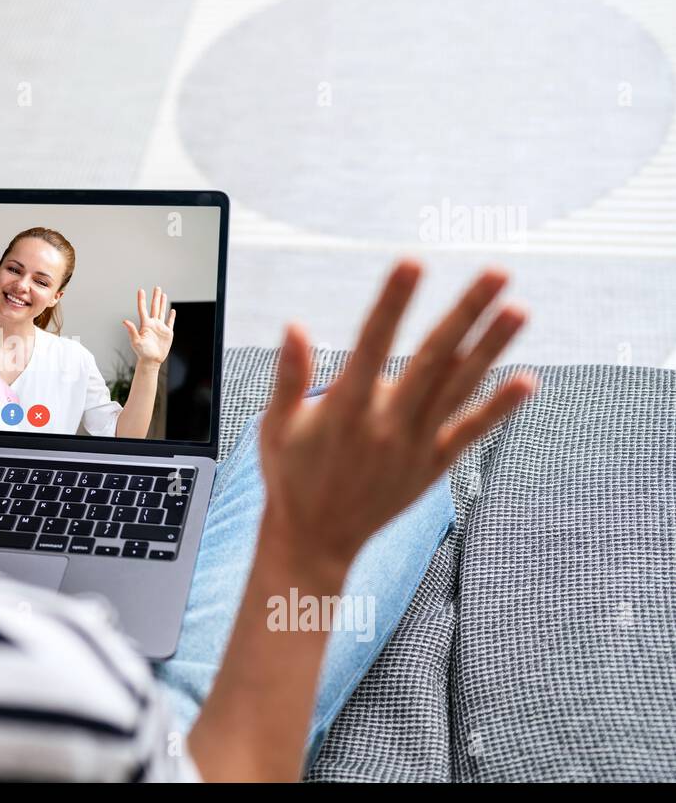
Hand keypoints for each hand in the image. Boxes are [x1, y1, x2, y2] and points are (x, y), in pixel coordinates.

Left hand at [122, 286, 175, 365]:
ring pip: (162, 312)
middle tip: (157, 287)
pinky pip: (170, 322)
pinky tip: (172, 310)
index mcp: (145, 325)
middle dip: (156, 297)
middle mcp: (153, 324)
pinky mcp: (167, 333)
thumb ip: (131, 331)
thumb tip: (124, 321)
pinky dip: (171, 316)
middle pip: (154, 307)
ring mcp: (160, 328)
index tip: (141, 290)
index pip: (143, 309)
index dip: (142, 300)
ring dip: (162, 303)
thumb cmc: (142, 353)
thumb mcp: (136, 341)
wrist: (151, 361)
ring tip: (163, 294)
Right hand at [258, 261, 536, 581]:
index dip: (393, 303)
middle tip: (498, 272)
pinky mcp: (431, 465)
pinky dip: (498, 407)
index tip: (411, 262)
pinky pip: (470, 431)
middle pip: (433, 358)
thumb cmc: (291, 477)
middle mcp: (386, 424)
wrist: (315, 540)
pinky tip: (526, 380)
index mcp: (345, 409)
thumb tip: (294, 326)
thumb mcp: (276, 427)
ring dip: (492, 346)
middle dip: (466, 312)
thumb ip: (288, 377)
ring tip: (519, 308)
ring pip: (459, 387)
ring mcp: (414, 445)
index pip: (372, 344)